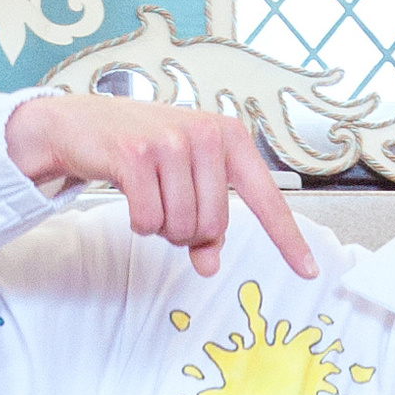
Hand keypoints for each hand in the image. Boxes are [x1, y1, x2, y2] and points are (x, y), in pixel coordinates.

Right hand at [3, 99, 315, 281]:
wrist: (84, 125)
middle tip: (167, 205)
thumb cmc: (142, 152)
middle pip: (213, 227)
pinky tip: (130, 195)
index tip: (309, 270)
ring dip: (161, 228)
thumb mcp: (183, 182)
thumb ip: (204, 224)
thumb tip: (211, 266)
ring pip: (182, 228)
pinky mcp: (138, 155)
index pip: (266, 199)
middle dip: (187, 232)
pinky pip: (149, 222)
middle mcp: (207, 135)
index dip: (287, 239)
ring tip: (148, 196)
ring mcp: (172, 142)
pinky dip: (139, 222)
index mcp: (229, 138)